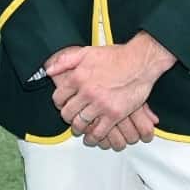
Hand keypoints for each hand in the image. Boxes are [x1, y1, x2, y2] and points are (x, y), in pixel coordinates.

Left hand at [48, 33, 175, 145]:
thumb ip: (65, 61)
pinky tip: (92, 137)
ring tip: (80, 128)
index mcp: (77, 77)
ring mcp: (100, 105)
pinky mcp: (114, 114)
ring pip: (81, 124)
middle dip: (67, 117)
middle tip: (70, 118)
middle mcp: (87, 92)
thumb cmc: (116, 56)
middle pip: (67, 113)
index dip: (58, 102)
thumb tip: (49, 70)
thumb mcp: (86, 52)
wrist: (140, 62)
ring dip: (78, 128)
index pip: (58, 97)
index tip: (62, 104)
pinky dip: (94, 137)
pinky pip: (99, 132)